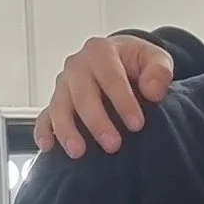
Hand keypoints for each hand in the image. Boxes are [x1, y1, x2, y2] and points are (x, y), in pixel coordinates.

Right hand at [39, 31, 175, 154]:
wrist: (118, 65)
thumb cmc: (136, 64)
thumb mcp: (155, 59)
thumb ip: (160, 70)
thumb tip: (153, 90)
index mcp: (100, 51)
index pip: (111, 77)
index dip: (123, 101)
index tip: (137, 124)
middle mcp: (77, 66)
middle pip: (82, 94)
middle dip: (96, 121)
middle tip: (113, 145)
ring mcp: (63, 86)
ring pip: (59, 107)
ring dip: (67, 130)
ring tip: (78, 152)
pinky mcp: (56, 103)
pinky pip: (44, 117)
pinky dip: (44, 132)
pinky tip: (48, 147)